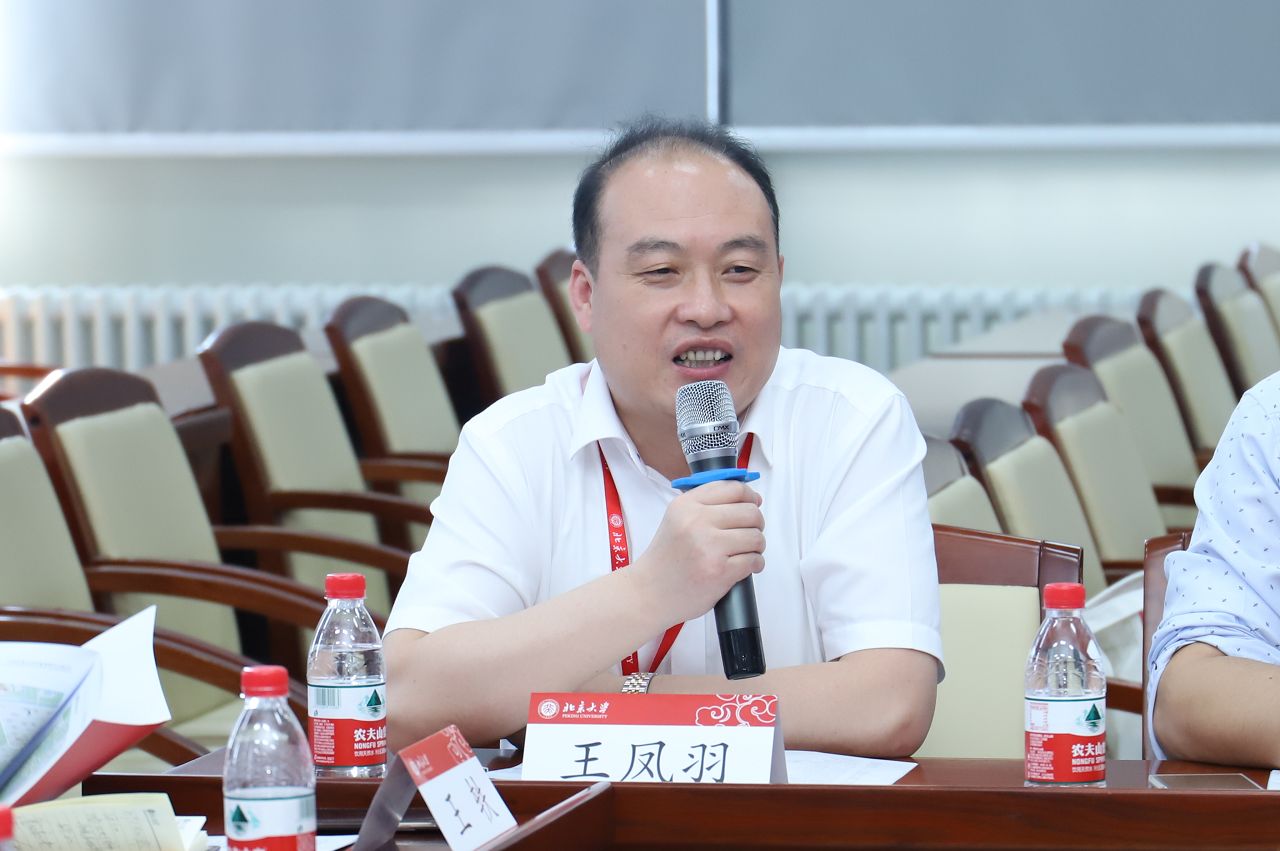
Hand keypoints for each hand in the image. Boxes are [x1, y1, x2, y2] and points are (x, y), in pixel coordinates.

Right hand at [632, 481, 764, 623]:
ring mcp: (709, 547)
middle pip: (749, 512)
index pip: (733, 488)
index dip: (749, 495)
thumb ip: (706, 505)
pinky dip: (756, 563)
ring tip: (747, 551)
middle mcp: (696, 522)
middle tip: (750, 532)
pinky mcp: (720, 572)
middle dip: (757, 523)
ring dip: (757, 545)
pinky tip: (747, 566)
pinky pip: (754, 560)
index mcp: (686, 505)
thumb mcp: (676, 519)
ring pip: (755, 536)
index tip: (753, 503)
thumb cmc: (665, 560)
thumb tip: (749, 498)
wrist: (648, 593)